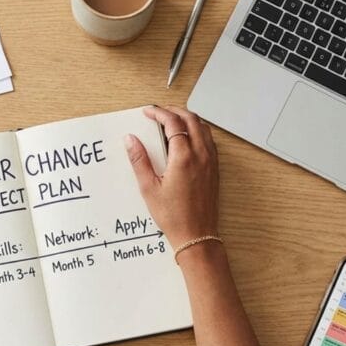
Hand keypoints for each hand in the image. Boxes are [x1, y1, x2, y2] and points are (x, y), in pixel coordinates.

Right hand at [125, 106, 219, 247]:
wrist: (196, 234)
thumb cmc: (174, 216)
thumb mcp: (149, 188)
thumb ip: (139, 160)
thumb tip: (131, 140)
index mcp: (184, 158)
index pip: (173, 123)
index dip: (159, 113)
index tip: (148, 112)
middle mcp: (201, 155)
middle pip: (191, 119)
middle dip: (174, 111)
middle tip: (159, 112)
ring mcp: (210, 161)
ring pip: (203, 127)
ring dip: (188, 119)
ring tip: (172, 121)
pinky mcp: (214, 169)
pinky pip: (209, 140)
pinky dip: (197, 131)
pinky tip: (186, 138)